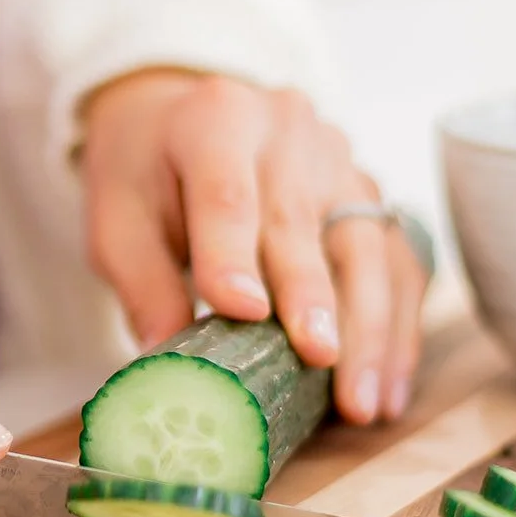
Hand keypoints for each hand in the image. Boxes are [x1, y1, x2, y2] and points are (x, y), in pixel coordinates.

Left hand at [80, 71, 429, 424]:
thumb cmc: (149, 171)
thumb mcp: (116, 216)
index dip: (234, 254)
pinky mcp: (369, 193)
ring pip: (366, 242)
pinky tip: (389, 387)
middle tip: (321, 361)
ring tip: (362, 400)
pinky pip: (398, 259)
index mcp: (215, 120)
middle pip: (302, 220)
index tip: (244, 313)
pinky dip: (398, 327)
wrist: (188, 116)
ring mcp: (338, 158)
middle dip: (316, 298)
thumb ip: (139, 281)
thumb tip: (168, 356)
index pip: (226, 193)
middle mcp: (287, 128)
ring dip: (370, 327)